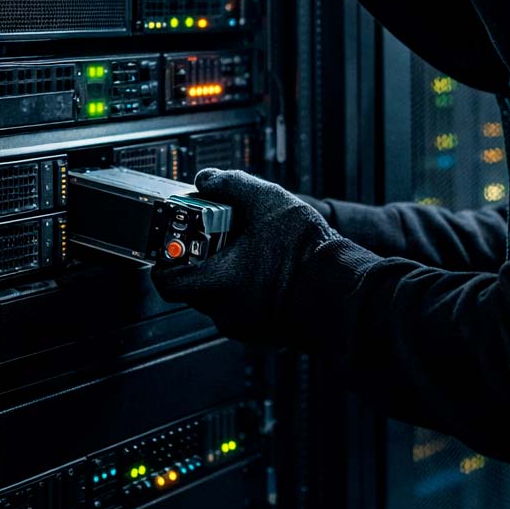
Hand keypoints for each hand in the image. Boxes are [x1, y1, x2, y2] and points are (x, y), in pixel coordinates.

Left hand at [154, 168, 343, 345]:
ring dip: (228, 271)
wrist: (345, 291)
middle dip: (204, 256)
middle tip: (220, 234)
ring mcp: (246, 324)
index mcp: (217, 283)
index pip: (165, 280)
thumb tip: (206, 179)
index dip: (165, 257)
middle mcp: (226, 311)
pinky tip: (269, 265)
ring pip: (222, 294)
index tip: (177, 238)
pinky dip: (248, 286)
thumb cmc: (307, 255)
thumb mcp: (268, 202)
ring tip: (251, 246)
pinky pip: (244, 305)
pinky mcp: (265, 329)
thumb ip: (231, 184)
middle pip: (195, 283)